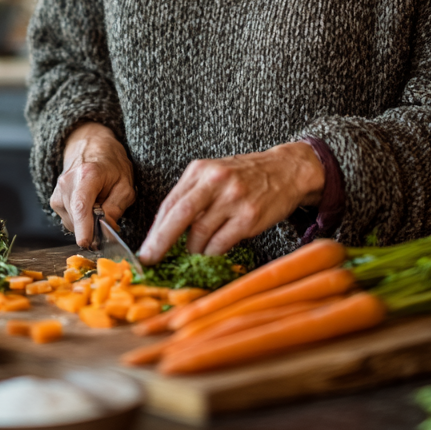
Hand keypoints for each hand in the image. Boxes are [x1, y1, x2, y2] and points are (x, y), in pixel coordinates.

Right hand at [50, 122, 135, 247]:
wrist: (91, 147)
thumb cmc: (111, 164)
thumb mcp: (125, 184)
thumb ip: (116, 208)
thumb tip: (105, 231)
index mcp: (87, 175)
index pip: (81, 206)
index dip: (83, 227)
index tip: (86, 243)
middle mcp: (67, 183)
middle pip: (77, 219)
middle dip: (93, 229)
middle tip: (110, 220)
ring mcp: (58, 192)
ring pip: (73, 223)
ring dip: (87, 223)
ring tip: (99, 205)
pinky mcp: (55, 201)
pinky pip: (69, 220)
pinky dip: (81, 220)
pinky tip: (90, 206)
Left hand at [139, 142, 324, 263]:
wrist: (286, 170)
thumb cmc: (245, 176)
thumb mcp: (214, 175)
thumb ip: (191, 195)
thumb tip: (164, 230)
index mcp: (200, 169)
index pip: (170, 202)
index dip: (154, 229)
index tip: (144, 248)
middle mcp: (215, 181)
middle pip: (179, 215)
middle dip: (160, 242)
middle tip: (149, 260)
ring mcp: (233, 198)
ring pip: (199, 234)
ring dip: (193, 249)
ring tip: (196, 250)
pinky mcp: (248, 217)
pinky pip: (220, 244)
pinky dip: (211, 252)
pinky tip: (213, 250)